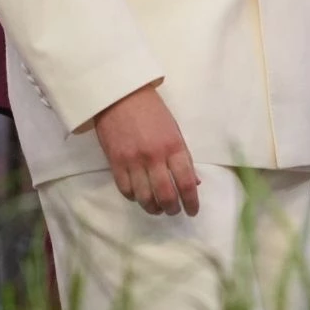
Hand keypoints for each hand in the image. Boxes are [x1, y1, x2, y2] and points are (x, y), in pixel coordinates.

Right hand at [94, 85, 199, 215]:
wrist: (121, 97)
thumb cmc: (153, 112)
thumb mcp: (175, 131)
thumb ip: (184, 157)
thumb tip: (194, 182)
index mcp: (174, 147)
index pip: (187, 182)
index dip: (191, 202)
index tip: (193, 211)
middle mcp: (155, 157)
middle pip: (165, 194)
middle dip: (172, 209)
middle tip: (174, 211)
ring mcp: (133, 161)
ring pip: (144, 197)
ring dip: (153, 208)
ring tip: (158, 208)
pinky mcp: (115, 163)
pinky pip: (125, 190)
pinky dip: (134, 198)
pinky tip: (139, 196)